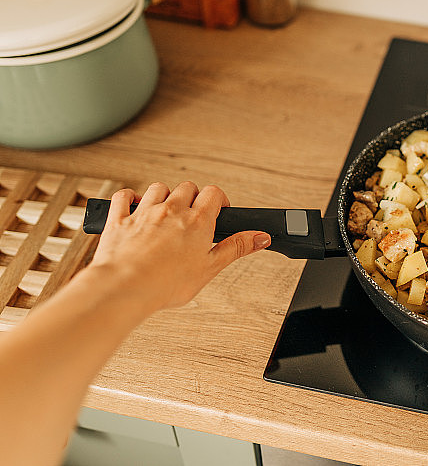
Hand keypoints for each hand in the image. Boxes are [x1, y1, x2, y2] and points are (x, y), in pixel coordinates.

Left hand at [89, 182, 269, 310]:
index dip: (219, 199)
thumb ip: (236, 248)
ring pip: (158, 188)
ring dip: (165, 195)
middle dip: (193, 197)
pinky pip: (124, 197)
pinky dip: (130, 197)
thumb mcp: (210, 268)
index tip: (219, 209)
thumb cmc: (166, 283)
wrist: (126, 287)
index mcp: (196, 221)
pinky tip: (135, 204)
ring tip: (167, 211)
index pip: (213, 193)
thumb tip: (260, 237)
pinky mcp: (119, 219)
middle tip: (194, 214)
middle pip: (187, 187)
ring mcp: (143, 212)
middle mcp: (171, 210)